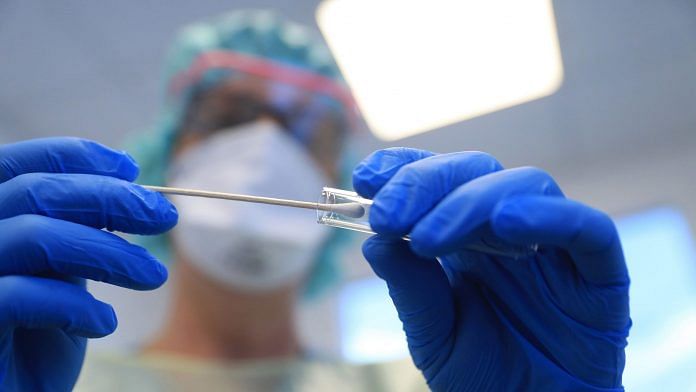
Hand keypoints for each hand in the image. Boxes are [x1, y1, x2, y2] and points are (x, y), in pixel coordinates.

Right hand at [0, 138, 177, 390]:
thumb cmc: (36, 338)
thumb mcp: (61, 274)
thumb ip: (77, 231)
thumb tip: (125, 183)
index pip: (16, 164)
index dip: (73, 156)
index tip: (130, 168)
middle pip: (33, 191)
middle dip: (111, 198)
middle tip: (165, 217)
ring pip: (33, 236)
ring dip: (109, 252)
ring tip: (153, 275)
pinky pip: (18, 296)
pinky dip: (75, 306)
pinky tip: (105, 323)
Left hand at [353, 148, 629, 390]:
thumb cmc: (484, 376)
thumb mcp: (433, 337)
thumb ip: (411, 291)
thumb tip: (375, 243)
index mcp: (466, 238)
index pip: (438, 180)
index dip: (404, 169)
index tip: (365, 178)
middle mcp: (508, 231)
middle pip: (475, 171)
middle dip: (426, 184)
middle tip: (388, 216)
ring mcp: (553, 246)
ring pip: (524, 186)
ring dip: (471, 203)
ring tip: (429, 238)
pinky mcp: (599, 273)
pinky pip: (587, 229)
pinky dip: (549, 218)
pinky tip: (508, 223)